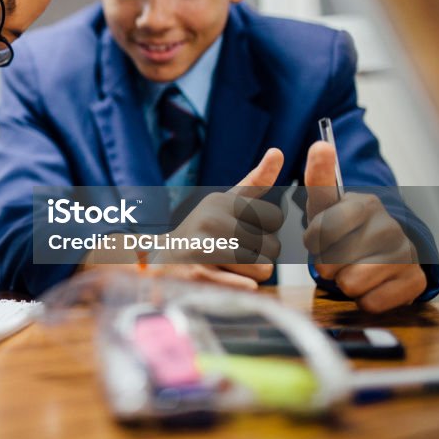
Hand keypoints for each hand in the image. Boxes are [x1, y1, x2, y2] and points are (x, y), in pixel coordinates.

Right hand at [151, 148, 284, 289]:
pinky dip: (242, 286)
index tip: (244, 230)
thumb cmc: (202, 231)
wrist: (160, 261)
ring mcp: (205, 248)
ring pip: (264, 269)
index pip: (276, 217)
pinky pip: (248, 286)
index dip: (266, 229)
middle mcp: (212, 220)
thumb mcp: (224, 202)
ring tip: (228, 266)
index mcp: (221, 201)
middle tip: (234, 252)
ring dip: (252, 274)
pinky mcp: (202, 276)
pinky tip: (222, 278)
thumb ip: (255, 181)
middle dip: (261, 255)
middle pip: (273, 247)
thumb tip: (278, 152)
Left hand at [304, 141, 425, 312]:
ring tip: (351, 269)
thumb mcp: (325, 204)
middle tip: (335, 257)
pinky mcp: (414, 282)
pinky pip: (370, 302)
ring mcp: (406, 254)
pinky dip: (364, 298)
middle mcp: (390, 226)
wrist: (384, 251)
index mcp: (365, 204)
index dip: (313, 241)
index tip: (317, 238)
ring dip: (343, 282)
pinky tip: (370, 284)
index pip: (322, 230)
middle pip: (332, 262)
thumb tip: (320, 144)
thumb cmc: (346, 227)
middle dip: (326, 264)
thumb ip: (319, 177)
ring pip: (350, 284)